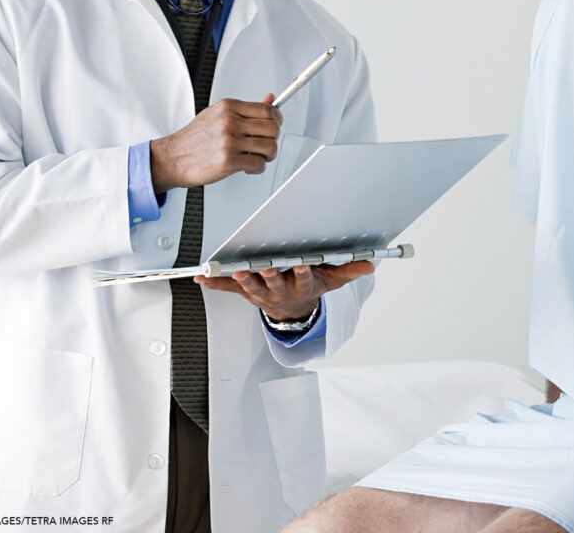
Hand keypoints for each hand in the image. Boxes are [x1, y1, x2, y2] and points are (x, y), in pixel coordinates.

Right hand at [150, 94, 281, 192]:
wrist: (172, 158)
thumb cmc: (195, 138)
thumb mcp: (218, 115)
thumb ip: (246, 109)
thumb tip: (271, 99)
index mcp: (228, 107)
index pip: (267, 109)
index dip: (278, 119)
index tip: (276, 125)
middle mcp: (229, 121)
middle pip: (273, 128)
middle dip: (274, 139)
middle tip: (265, 144)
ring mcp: (229, 141)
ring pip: (269, 147)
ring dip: (268, 155)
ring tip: (257, 157)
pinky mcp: (228, 161)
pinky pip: (259, 164)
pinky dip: (258, 168)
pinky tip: (248, 167)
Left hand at [194, 260, 374, 320]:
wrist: (294, 311)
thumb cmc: (311, 287)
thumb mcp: (333, 281)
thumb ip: (349, 270)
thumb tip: (370, 264)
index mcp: (301, 285)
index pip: (303, 279)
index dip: (303, 273)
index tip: (302, 265)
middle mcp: (280, 290)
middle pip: (274, 283)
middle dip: (270, 276)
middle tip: (266, 268)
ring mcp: (261, 292)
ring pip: (251, 286)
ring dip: (242, 279)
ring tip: (235, 271)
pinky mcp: (245, 291)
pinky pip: (228, 287)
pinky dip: (215, 282)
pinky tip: (202, 277)